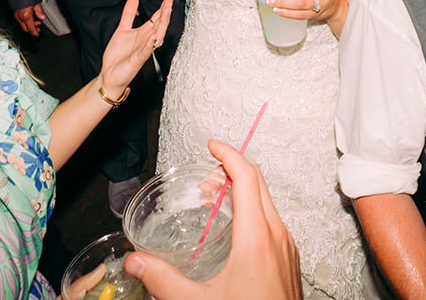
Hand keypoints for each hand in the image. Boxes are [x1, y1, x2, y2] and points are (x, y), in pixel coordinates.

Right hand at [14, 4, 45, 37]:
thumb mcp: (36, 2)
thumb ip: (39, 11)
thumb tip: (42, 17)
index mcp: (25, 16)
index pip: (30, 29)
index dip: (34, 33)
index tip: (37, 34)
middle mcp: (19, 16)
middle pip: (25, 29)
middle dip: (32, 30)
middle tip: (38, 28)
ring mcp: (16, 14)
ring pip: (22, 24)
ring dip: (29, 25)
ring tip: (36, 21)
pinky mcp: (14, 12)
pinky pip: (20, 20)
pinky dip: (25, 21)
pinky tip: (30, 17)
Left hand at [98, 0, 174, 103]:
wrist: (109, 75)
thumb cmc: (118, 56)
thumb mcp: (122, 30)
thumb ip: (129, 14)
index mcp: (144, 32)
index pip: (158, 16)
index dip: (164, 3)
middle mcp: (147, 40)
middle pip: (161, 22)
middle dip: (166, 8)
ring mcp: (144, 50)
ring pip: (157, 35)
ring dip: (162, 22)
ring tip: (166, 9)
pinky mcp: (138, 61)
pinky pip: (145, 51)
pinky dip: (150, 44)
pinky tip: (153, 36)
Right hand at [125, 140, 302, 299]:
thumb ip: (164, 280)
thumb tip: (136, 261)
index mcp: (258, 237)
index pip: (247, 177)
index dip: (228, 155)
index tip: (212, 144)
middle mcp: (278, 237)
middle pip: (258, 186)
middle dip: (231, 172)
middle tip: (205, 177)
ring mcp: (288, 250)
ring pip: (267, 205)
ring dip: (242, 194)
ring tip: (214, 203)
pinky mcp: (289, 263)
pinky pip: (272, 225)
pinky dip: (252, 215)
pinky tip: (232, 234)